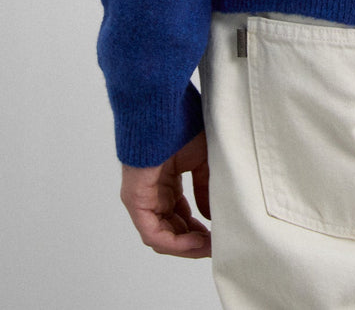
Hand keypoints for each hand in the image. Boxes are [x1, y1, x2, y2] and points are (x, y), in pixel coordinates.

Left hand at [120, 129, 211, 256]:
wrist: (163, 107)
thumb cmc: (181, 123)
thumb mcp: (202, 159)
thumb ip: (205, 188)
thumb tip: (210, 216)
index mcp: (165, 182)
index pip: (180, 217)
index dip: (200, 230)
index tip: (219, 236)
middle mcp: (152, 193)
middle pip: (172, 230)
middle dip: (195, 242)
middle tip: (217, 246)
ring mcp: (141, 197)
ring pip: (162, 236)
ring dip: (187, 246)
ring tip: (210, 247)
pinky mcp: (135, 199)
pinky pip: (152, 232)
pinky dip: (175, 242)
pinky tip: (196, 242)